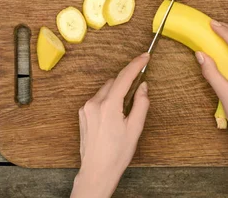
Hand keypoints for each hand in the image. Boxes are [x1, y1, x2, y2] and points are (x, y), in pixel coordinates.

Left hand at [71, 53, 149, 197]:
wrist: (97, 170)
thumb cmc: (117, 153)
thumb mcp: (135, 128)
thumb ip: (141, 104)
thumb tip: (142, 87)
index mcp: (109, 106)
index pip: (124, 77)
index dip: (136, 65)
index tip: (145, 57)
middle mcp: (94, 103)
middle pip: (114, 83)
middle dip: (126, 84)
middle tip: (137, 97)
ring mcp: (85, 108)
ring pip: (105, 91)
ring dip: (116, 94)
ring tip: (123, 115)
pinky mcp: (82, 114)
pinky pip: (97, 100)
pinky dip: (107, 102)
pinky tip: (112, 118)